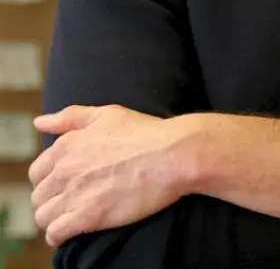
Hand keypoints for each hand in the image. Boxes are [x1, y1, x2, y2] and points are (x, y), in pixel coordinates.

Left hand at [29, 104, 192, 247]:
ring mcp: (74, 194)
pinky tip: (72, 232)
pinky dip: (59, 236)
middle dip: (52, 200)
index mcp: (66, 145)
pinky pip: (56, 234)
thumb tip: (39, 122)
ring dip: (54, 219)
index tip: (65, 184)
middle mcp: (64, 169)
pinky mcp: (87, 216)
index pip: (37, 172)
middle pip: (39, 196)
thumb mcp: (107, 114)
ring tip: (72, 218)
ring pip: (44, 217)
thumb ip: (70, 117)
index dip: (50, 180)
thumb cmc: (143, 132)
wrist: (171, 154)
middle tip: (72, 202)